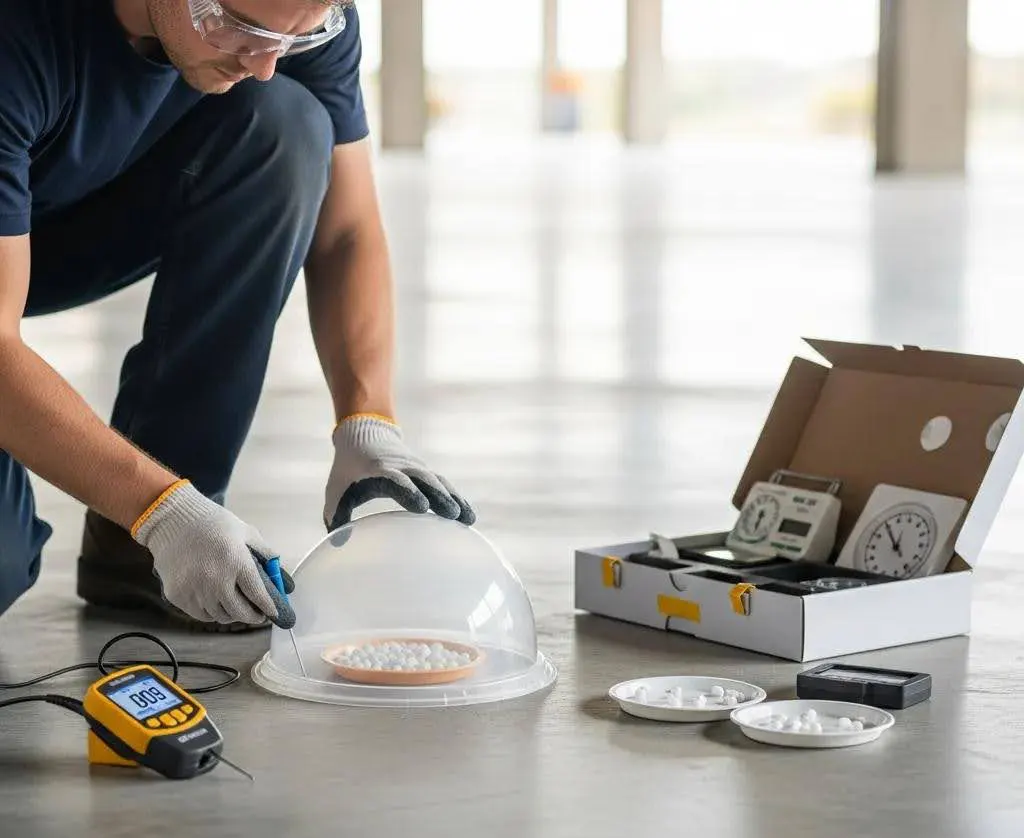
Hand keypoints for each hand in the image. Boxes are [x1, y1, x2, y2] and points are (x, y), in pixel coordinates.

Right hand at [131, 480, 295, 627]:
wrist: (173, 521)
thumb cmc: (212, 524)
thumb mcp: (245, 532)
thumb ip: (265, 553)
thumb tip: (280, 572)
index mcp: (236, 561)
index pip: (258, 595)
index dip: (268, 608)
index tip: (274, 613)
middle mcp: (216, 579)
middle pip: (240, 612)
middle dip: (253, 617)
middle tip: (258, 615)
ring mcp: (195, 589)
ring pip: (221, 616)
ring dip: (232, 614)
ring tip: (237, 606)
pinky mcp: (178, 595)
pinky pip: (201, 615)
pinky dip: (211, 613)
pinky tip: (216, 602)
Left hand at [324, 413, 474, 530]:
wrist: (364, 433)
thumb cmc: (348, 469)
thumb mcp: (336, 490)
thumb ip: (337, 516)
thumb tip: (340, 544)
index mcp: (379, 471)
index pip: (396, 480)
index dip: (408, 491)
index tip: (421, 507)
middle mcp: (402, 467)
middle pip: (424, 480)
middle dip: (439, 496)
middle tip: (454, 515)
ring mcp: (417, 468)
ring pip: (439, 482)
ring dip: (454, 499)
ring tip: (468, 520)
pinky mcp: (426, 472)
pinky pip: (444, 484)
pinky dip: (456, 497)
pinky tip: (468, 516)